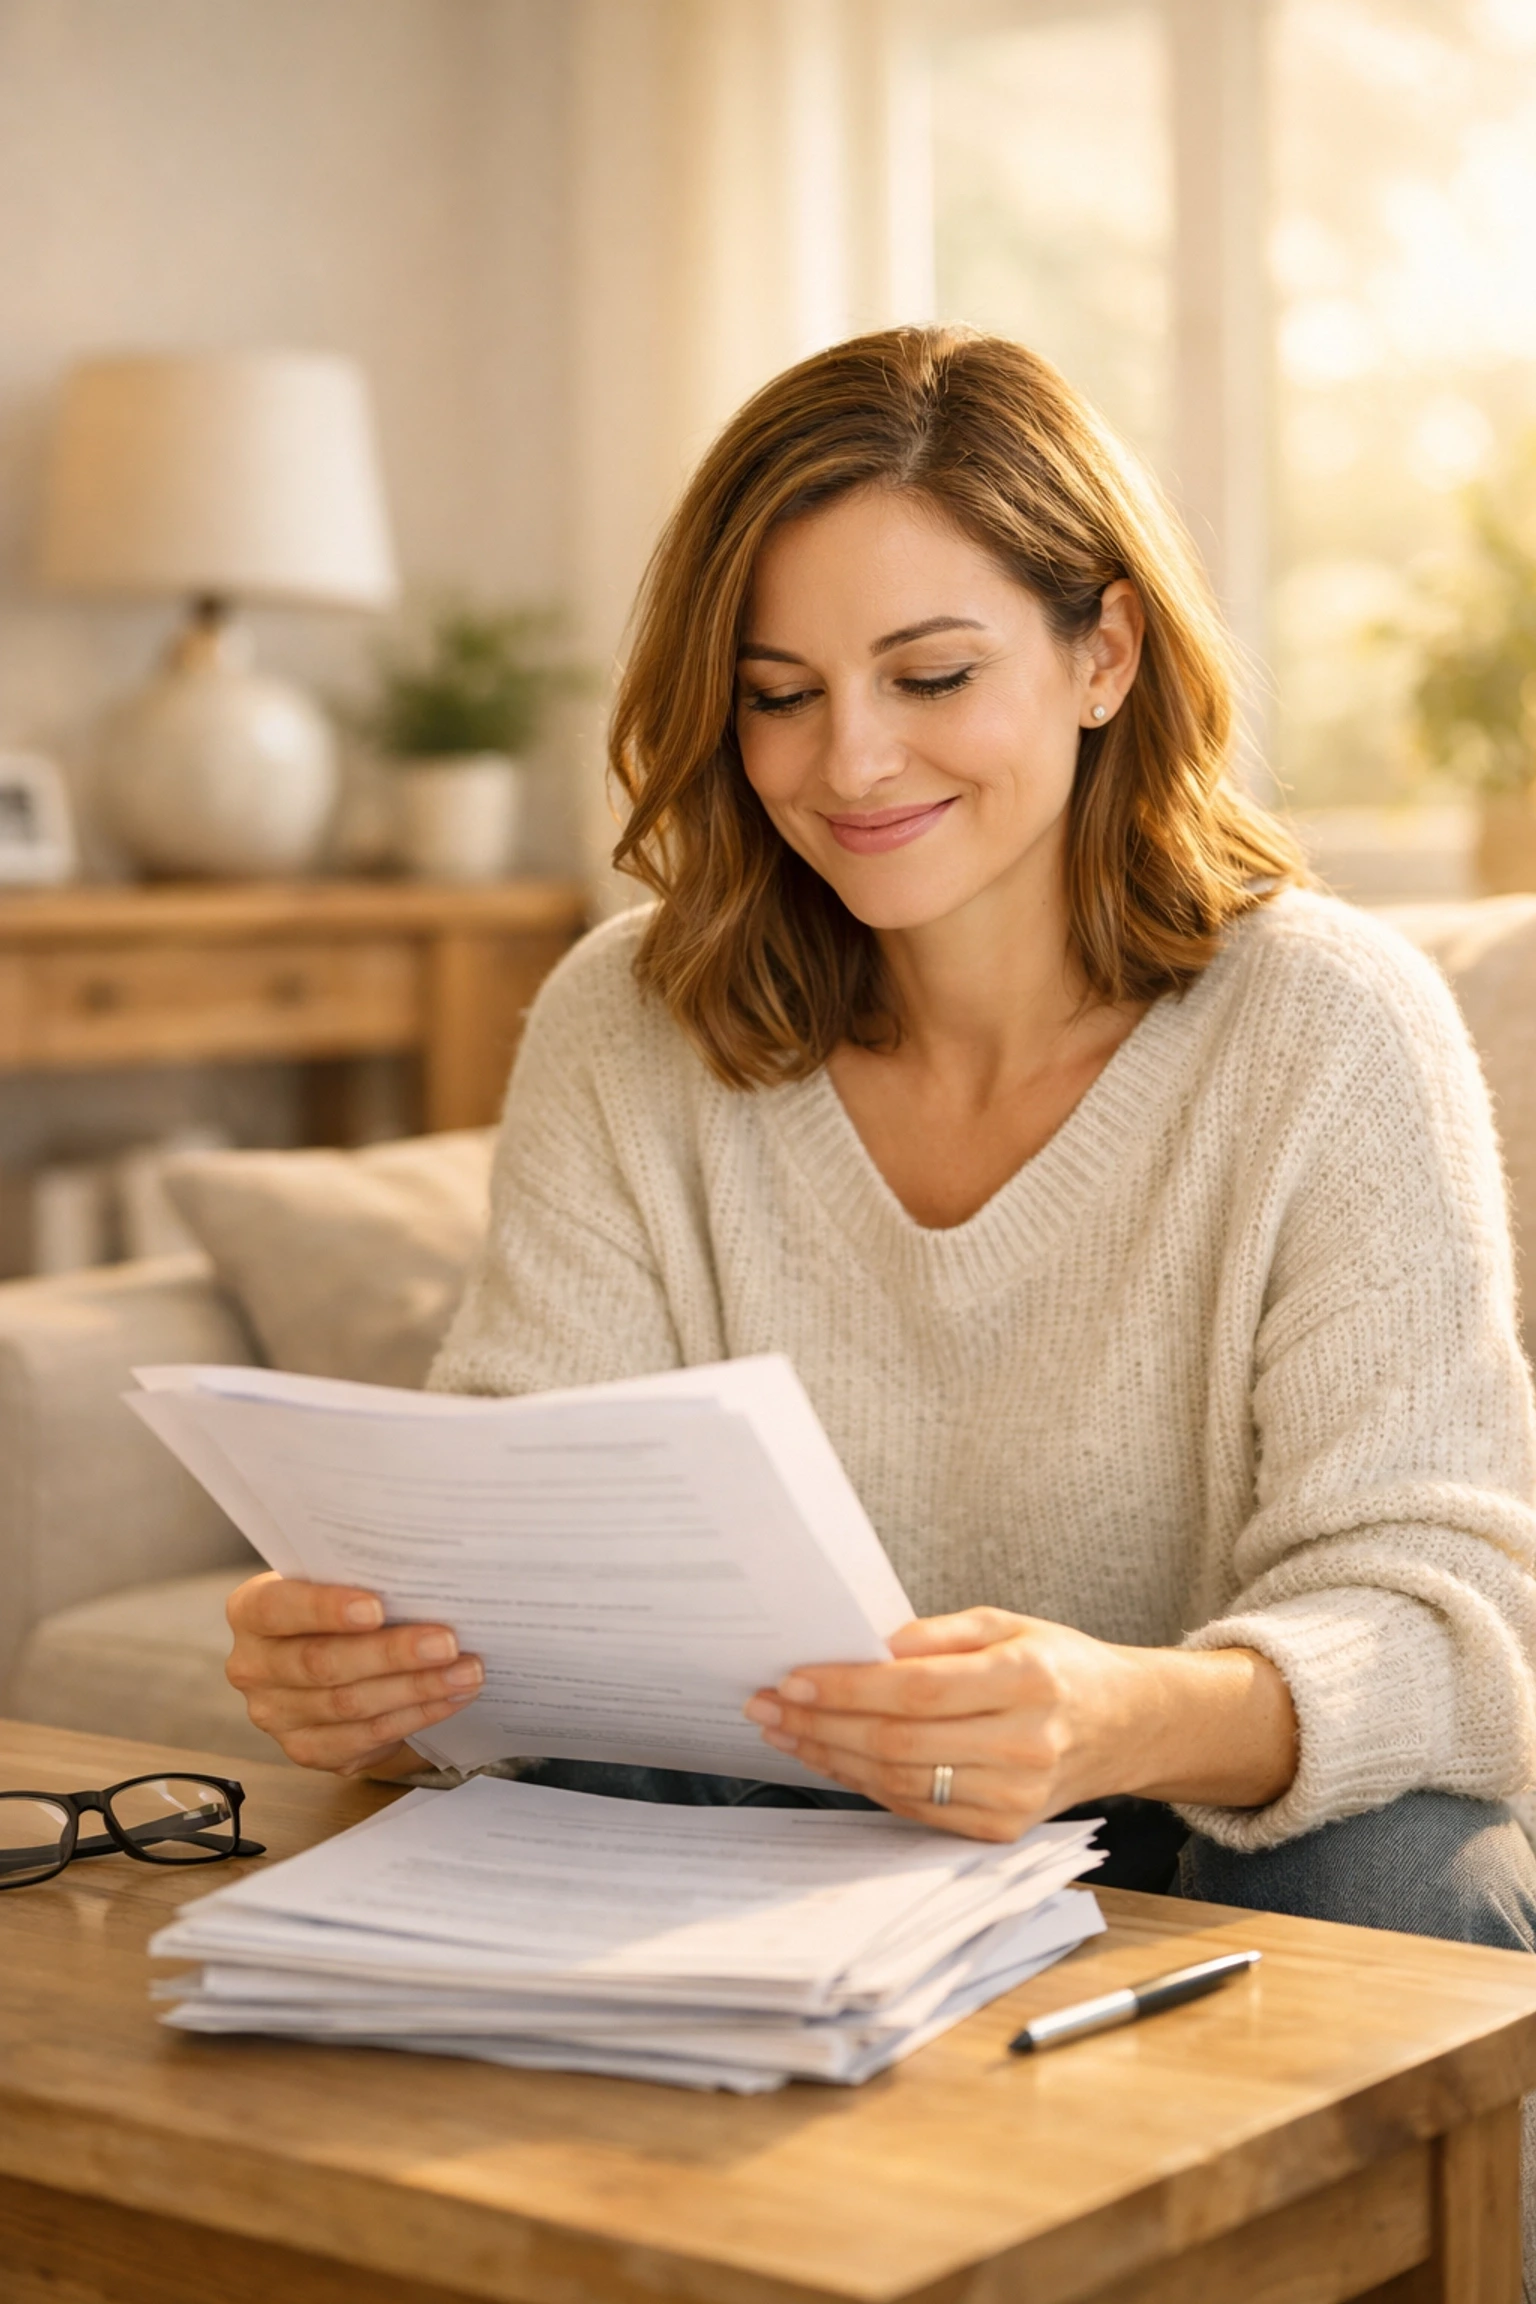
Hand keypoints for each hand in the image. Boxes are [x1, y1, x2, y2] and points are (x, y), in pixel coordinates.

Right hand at [225, 1572, 483, 1776]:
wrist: (335, 1657)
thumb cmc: (341, 1607)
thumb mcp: (339, 1583)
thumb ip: (362, 1578)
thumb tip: (427, 1578)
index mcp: (251, 1610)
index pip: (278, 1608)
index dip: (324, 1608)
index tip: (376, 1607)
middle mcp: (253, 1665)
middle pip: (322, 1663)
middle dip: (391, 1653)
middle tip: (446, 1642)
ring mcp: (276, 1715)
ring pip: (350, 1704)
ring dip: (417, 1688)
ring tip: (466, 1671)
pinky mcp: (307, 1749)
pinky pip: (367, 1736)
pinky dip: (416, 1716)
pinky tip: (451, 1698)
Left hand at [743, 1608, 1297, 1840]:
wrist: (1123, 1725)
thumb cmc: (1056, 1665)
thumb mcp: (1004, 1624)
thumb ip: (934, 1634)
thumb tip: (863, 1644)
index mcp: (1028, 1680)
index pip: (917, 1690)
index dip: (847, 1688)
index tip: (793, 1678)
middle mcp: (1026, 1744)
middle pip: (899, 1741)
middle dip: (822, 1724)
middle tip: (768, 1704)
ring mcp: (1016, 1796)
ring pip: (900, 1781)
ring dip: (831, 1757)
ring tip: (785, 1730)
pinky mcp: (1002, 1829)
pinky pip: (916, 1808)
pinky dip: (865, 1784)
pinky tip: (831, 1757)